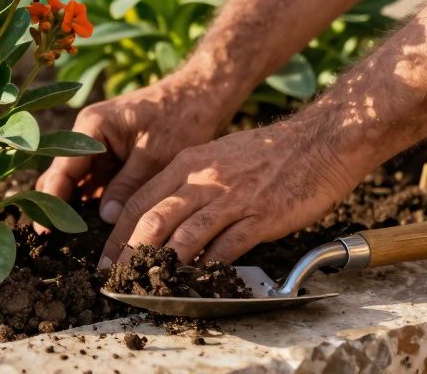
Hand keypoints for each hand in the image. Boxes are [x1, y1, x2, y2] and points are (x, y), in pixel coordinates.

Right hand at [35, 67, 237, 223]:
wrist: (201, 96)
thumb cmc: (181, 117)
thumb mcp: (158, 155)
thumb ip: (129, 185)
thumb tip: (107, 219)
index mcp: (92, 126)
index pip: (62, 168)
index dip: (51, 201)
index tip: (44, 231)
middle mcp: (87, 136)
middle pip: (61, 176)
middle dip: (54, 207)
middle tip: (50, 242)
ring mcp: (97, 147)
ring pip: (75, 183)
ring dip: (71, 208)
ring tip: (66, 243)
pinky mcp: (111, 158)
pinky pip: (94, 184)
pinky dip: (91, 204)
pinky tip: (91, 230)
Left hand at [98, 116, 367, 265]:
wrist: (319, 141)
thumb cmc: (268, 153)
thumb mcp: (217, 157)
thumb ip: (190, 183)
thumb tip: (166, 216)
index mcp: (188, 163)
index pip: (140, 200)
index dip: (118, 232)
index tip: (106, 256)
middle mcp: (204, 179)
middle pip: (154, 219)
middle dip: (129, 252)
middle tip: (116, 276)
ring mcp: (232, 198)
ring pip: (184, 234)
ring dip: (163, 264)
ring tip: (148, 285)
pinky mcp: (260, 216)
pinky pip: (226, 246)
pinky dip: (208, 267)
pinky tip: (198, 282)